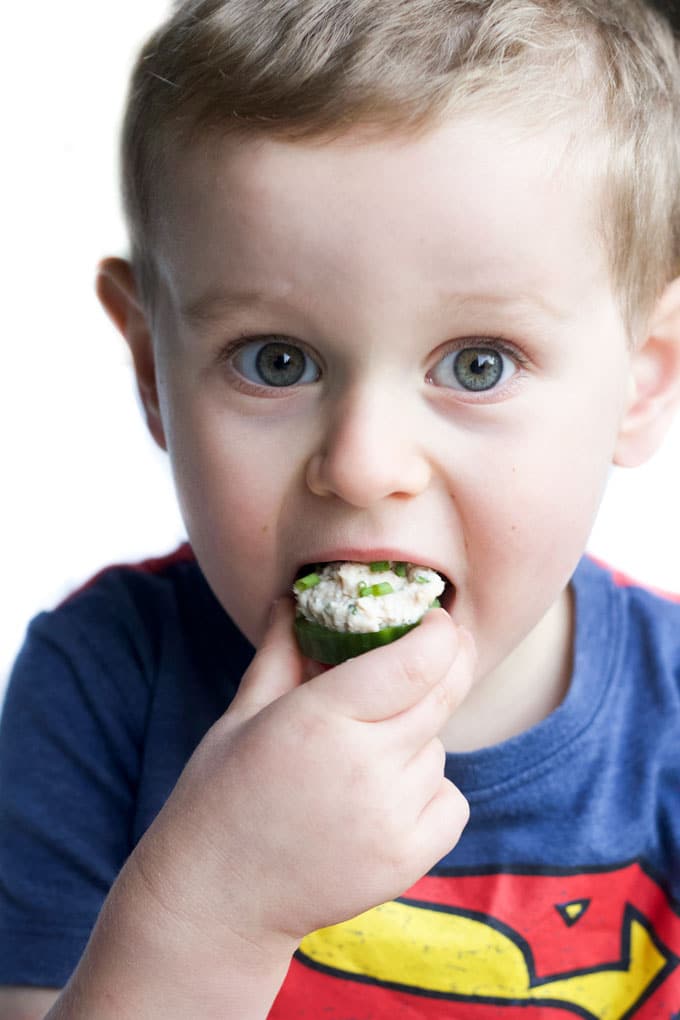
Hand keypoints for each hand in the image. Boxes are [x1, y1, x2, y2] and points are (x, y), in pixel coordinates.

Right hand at [126, 599, 474, 957]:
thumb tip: (292, 597)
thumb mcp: (243, 714)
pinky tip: (383, 798)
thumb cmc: (221, 795)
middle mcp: (364, 766)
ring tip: (366, 756)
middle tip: (441, 648)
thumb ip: (281, 651)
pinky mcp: (408, 860)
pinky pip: (451, 801)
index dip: (440, 633)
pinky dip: (429, 791)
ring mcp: (391, 818)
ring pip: (439, 750)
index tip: (436, 618)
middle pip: (442, 696)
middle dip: (450, 663)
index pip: (416, 661)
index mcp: (319, 718)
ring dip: (419, 738)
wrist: (216, 901)